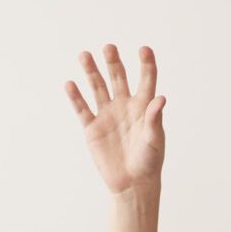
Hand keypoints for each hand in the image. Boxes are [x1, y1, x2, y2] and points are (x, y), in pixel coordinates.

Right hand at [66, 44, 165, 193]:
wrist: (132, 184)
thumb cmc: (149, 162)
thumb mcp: (155, 140)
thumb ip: (155, 118)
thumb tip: (161, 98)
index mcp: (143, 106)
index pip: (146, 78)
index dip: (146, 63)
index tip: (143, 49)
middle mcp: (124, 106)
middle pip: (118, 77)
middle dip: (113, 62)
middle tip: (109, 47)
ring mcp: (107, 115)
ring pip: (97, 88)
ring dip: (91, 71)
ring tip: (84, 55)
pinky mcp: (92, 128)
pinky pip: (82, 109)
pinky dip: (75, 97)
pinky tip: (70, 84)